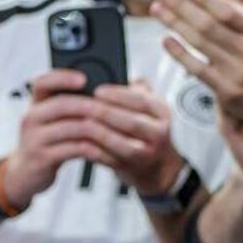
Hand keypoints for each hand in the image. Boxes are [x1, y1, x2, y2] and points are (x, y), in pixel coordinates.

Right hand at [0, 69, 109, 207]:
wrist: (25, 174)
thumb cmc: (47, 142)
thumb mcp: (52, 121)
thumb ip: (72, 107)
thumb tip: (109, 93)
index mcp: (36, 103)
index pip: (43, 81)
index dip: (63, 78)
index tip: (84, 80)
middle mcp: (31, 118)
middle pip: (63, 104)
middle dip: (93, 106)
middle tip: (116, 110)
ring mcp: (34, 138)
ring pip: (71, 128)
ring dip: (98, 130)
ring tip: (117, 132)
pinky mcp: (41, 158)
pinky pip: (72, 149)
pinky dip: (93, 149)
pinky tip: (105, 150)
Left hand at [82, 82, 183, 196]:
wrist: (157, 167)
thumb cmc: (147, 131)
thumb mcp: (151, 108)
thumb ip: (140, 90)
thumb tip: (126, 75)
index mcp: (162, 113)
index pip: (142, 101)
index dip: (119, 95)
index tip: (98, 90)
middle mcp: (157, 133)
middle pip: (131, 122)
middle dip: (104, 113)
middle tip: (83, 105)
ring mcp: (144, 153)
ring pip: (120, 143)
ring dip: (98, 133)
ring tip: (80, 123)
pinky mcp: (128, 168)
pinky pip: (108, 159)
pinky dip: (93, 151)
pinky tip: (80, 142)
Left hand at [156, 0, 242, 140]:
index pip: (229, 12)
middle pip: (208, 25)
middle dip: (182, 6)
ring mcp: (237, 73)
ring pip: (199, 44)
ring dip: (174, 24)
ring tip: (157, 10)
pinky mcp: (225, 92)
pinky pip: (196, 69)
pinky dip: (179, 53)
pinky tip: (166, 39)